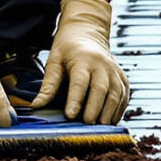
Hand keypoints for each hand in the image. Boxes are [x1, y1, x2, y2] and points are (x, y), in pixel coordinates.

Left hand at [32, 0, 128, 123]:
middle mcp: (102, 65)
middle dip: (94, 108)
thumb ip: (48, 85)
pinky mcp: (122, 78)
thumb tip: (36, 106)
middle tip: (87, 124)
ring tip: (100, 127)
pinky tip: (110, 121)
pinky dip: (118, 110)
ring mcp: (114, 71)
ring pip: (116, 94)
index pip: (79, 82)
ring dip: (109, 112)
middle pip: (101, 89)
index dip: (75, 100)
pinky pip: (124, 96)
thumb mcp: (54, 61)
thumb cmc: (67, 49)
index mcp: (83, 59)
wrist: (87, 32)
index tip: (70, 116)